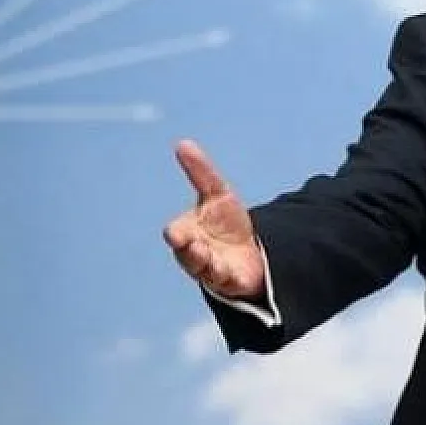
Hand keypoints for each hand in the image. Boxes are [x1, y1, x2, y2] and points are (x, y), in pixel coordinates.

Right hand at [163, 139, 265, 298]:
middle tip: (182, 241)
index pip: (177, 232)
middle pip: (186, 253)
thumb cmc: (226, 224)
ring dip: (202, 261)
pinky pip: (226, 280)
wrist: (251, 253)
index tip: (174, 232)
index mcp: (188, 233)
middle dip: (186, 248)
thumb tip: (183, 144)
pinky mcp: (230, 280)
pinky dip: (224, 275)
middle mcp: (196, 253)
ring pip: (203, 269)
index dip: (176, 232)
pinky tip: (227, 270)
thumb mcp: (218, 194)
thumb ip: (201, 172)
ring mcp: (212, 268)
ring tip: (204, 252)